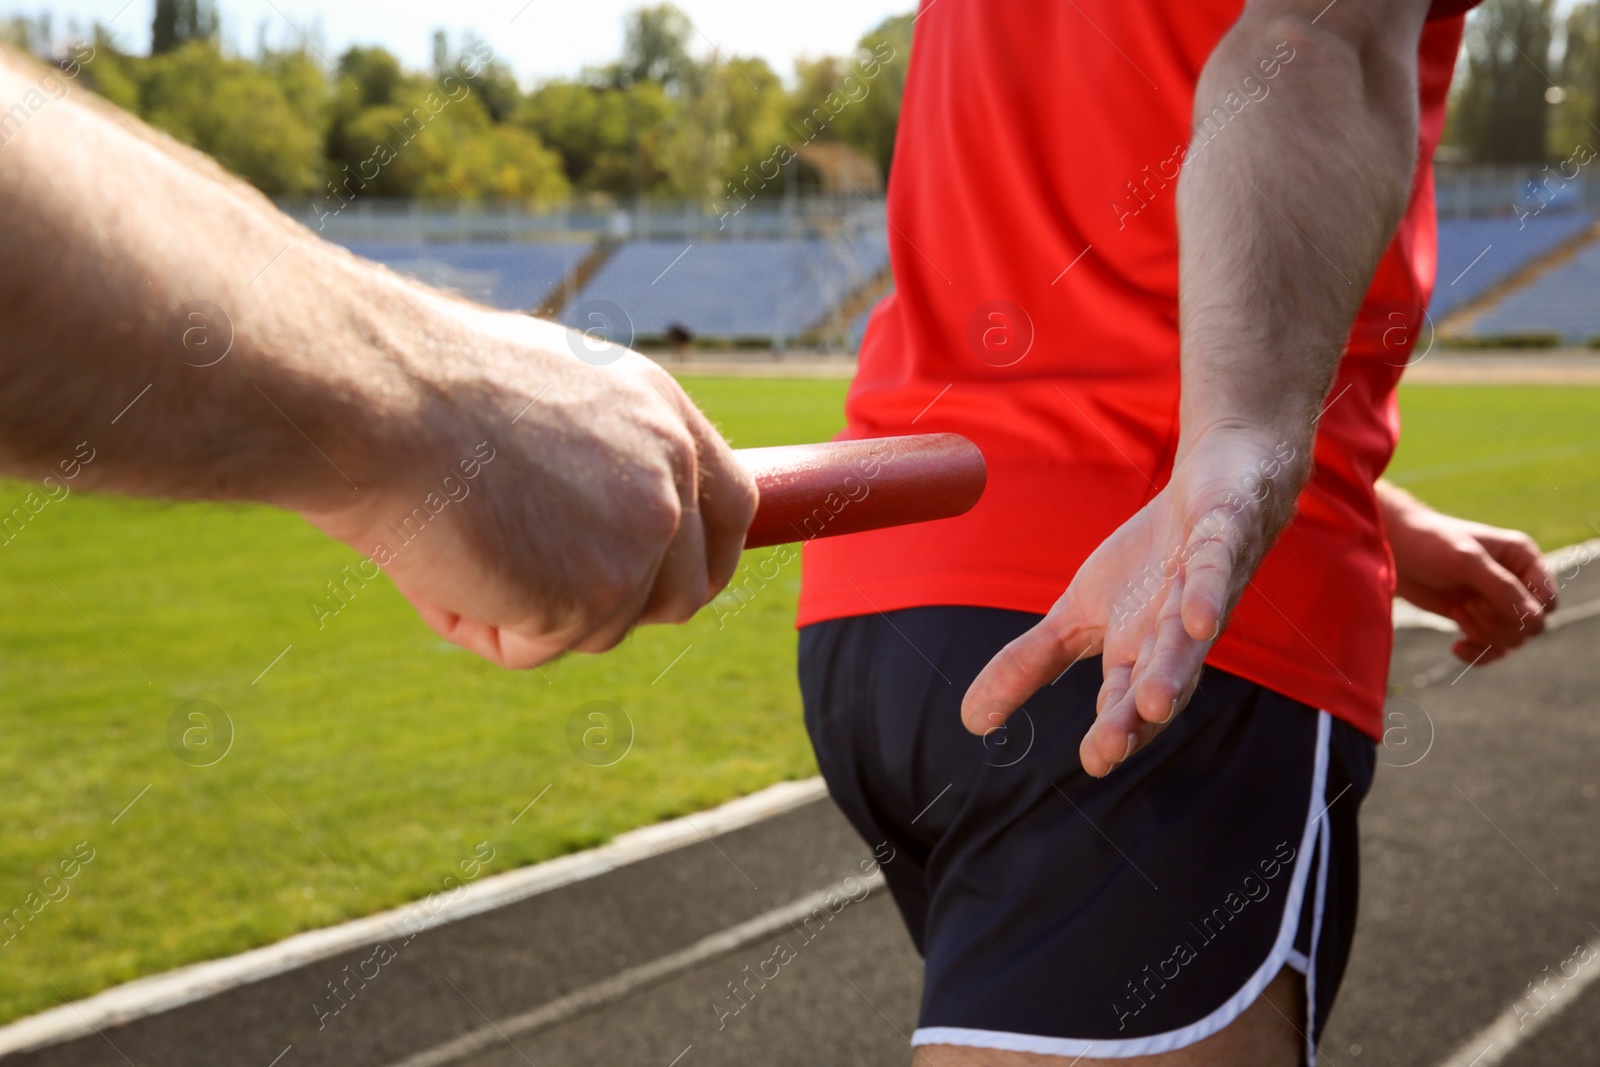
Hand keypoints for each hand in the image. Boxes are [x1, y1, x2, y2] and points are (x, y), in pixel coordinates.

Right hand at [305, 306, 756, 667]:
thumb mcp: (544, 396)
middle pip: (685, 590)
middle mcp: (671, 472)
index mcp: (663, 414)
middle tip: (533, 590)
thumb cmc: (423, 385)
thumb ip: (596, 455)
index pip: (733, 507)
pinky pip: (536, 648)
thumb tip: (592, 517)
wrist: (376, 394)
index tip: (663, 585)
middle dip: (616, 609)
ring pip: (604, 627)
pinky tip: (441, 566)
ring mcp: (643, 535)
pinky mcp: (595, 592)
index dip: (704, 558)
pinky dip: (480, 625)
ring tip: (458, 548)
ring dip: (530, 614)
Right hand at [961, 427, 1303, 776]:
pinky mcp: (1223, 539)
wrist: (1216, 493)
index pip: (1123, 700)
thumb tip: (970, 721)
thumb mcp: (1076, 613)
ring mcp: (1202, 589)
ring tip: (1153, 704)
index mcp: (1138, 654)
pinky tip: (1197, 620)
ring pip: (1187, 638)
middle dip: (1137, 715)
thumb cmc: (1149, 565)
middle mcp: (1173, 632)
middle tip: (1111, 748)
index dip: (1115, 731)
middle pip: (1157, 680)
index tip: (1095, 761)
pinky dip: (1207, 594)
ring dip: (1171, 670)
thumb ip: (1028, 666)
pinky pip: (1215, 568)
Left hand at [1379, 482, 1553, 664]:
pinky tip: (1456, 647)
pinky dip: (1478, 653)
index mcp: (1523, 559)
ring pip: (1512, 639)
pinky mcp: (1475, 618)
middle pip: (1530, 626)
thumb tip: (1535, 621)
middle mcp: (1517, 581)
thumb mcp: (1466, 562)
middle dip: (1498, 624)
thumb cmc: (1430, 544)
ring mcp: (1496, 602)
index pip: (1546, 602)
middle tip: (1466, 606)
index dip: (1522, 612)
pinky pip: (1493, 649)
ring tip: (1458, 612)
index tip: (1484, 600)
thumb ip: (1502, 589)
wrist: (1393, 550)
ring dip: (1485, 634)